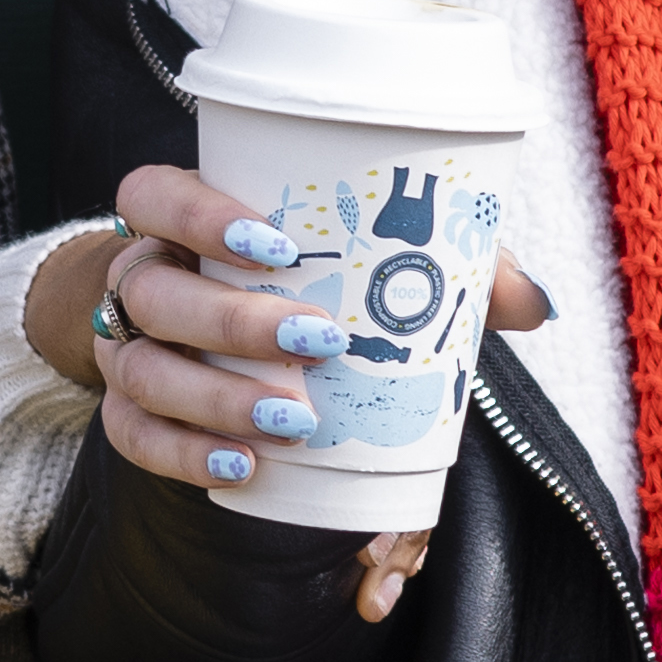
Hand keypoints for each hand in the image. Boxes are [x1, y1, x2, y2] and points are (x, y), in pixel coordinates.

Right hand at [27, 166, 555, 623]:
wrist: (206, 331)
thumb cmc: (294, 278)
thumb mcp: (357, 257)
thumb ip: (441, 265)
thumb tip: (536, 304)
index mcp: (177, 218)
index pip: (150, 193)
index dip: (198, 214)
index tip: (276, 244)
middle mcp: (139, 276)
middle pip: (153, 291)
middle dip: (233, 321)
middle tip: (319, 344)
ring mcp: (125, 348)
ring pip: (142, 371)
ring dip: (216, 396)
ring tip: (295, 421)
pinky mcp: (125, 411)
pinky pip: (132, 435)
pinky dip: (185, 454)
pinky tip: (243, 467)